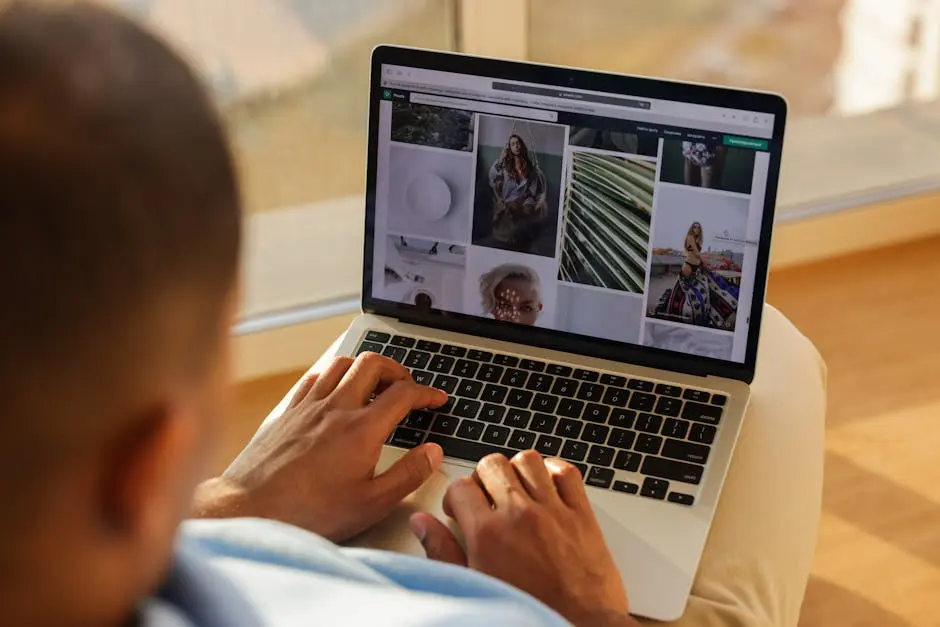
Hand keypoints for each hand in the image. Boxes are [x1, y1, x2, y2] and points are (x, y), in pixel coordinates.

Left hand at [193, 353, 446, 541]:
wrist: (250, 509)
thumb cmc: (308, 512)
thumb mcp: (371, 503)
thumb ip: (408, 475)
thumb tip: (432, 453)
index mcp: (362, 430)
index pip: (403, 394)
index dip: (427, 392)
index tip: (436, 399)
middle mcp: (336, 408)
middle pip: (373, 364)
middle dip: (397, 369)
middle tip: (407, 386)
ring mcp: (308, 405)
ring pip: (342, 363)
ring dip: (365, 367)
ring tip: (374, 383)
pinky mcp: (286, 410)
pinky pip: (314, 376)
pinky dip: (333, 374)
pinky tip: (335, 390)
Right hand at [409, 452, 635, 626]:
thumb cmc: (529, 613)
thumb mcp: (473, 586)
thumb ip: (442, 551)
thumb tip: (421, 524)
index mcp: (487, 533)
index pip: (461, 486)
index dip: (456, 495)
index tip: (460, 508)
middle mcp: (519, 514)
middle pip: (492, 464)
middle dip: (483, 477)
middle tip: (486, 497)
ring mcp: (553, 511)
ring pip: (529, 461)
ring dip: (517, 470)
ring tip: (516, 489)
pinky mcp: (582, 515)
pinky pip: (567, 473)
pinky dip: (555, 471)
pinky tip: (547, 485)